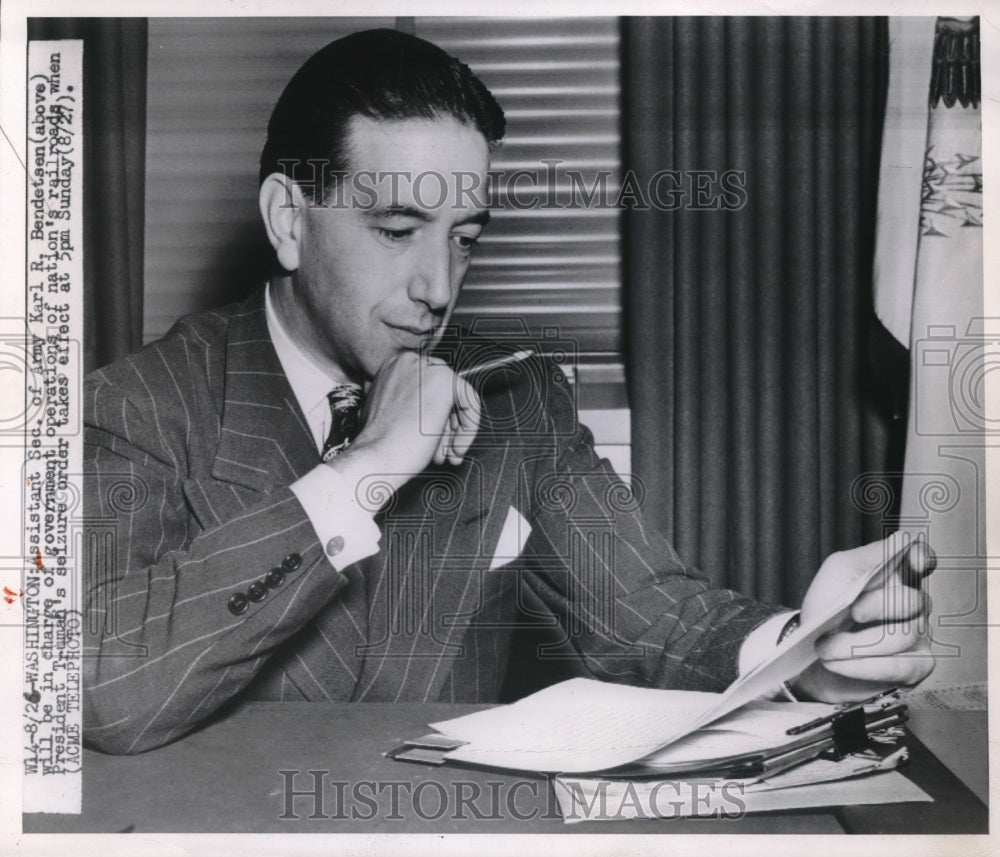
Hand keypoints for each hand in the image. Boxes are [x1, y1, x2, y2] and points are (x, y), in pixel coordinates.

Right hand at [326, 351, 480, 495]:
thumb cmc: (379, 444)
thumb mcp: (391, 415)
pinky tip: (457, 447)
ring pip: (457, 399)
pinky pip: (470, 402)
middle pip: (443, 393)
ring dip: (455, 432)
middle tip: (445, 450)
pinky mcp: (444, 382)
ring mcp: (427, 369)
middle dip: (446, 426)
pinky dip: (469, 427)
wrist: (376, 456)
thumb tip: (429, 412)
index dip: (434, 418)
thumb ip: (410, 405)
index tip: (435, 440)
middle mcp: (409, 362)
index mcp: (394, 368)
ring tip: (448, 455)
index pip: (428, 388)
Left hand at [790, 531, 935, 702]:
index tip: (914, 562)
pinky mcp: (914, 667)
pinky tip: (837, 663)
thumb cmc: (826, 609)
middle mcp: (913, 603)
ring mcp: (917, 635)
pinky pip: (899, 666)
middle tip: (849, 613)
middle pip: (913, 601)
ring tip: (825, 647)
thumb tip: (902, 540)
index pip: (921, 559)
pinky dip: (862, 665)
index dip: (923, 558)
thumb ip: (867, 557)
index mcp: (894, 574)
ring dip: (857, 643)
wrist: (810, 655)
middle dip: (876, 607)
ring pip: (904, 636)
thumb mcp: (836, 575)